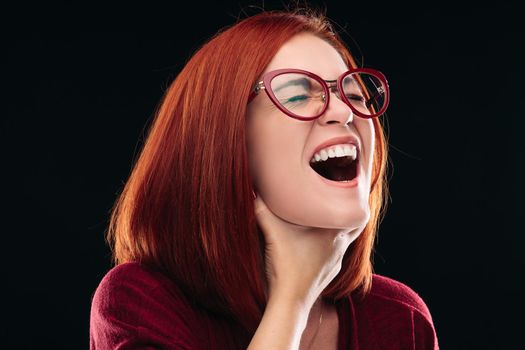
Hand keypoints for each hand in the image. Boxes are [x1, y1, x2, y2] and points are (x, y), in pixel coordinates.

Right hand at [253, 191, 351, 305]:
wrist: (288, 303)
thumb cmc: (285, 266)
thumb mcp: (272, 232)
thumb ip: (262, 209)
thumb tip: (253, 191)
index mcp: (333, 232)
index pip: (359, 212)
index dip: (357, 198)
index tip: (350, 186)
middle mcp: (340, 246)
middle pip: (356, 225)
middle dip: (349, 212)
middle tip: (339, 200)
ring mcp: (335, 261)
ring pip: (345, 240)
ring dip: (338, 229)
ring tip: (325, 218)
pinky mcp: (328, 273)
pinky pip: (335, 254)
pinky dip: (329, 245)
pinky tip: (314, 243)